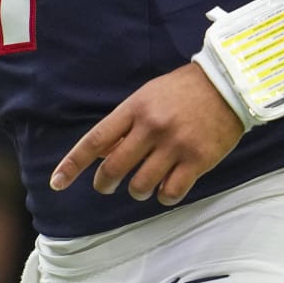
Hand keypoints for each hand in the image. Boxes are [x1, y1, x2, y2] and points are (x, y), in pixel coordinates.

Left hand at [49, 63, 246, 204]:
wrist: (226, 86)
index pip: (95, 140)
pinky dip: (164, 196)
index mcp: (134, 108)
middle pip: (114, 168)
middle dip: (105, 183)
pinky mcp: (197, 160)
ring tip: (141, 186)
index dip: (73, 164)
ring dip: (136, 191)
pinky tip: (166, 189)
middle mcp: (151, 127)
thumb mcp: (147, 97)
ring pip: (141, 185)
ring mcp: (175, 145)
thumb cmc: (182, 91)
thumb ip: (125, 125)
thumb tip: (102, 154)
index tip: (57, 182)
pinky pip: (171, 192)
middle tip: (106, 186)